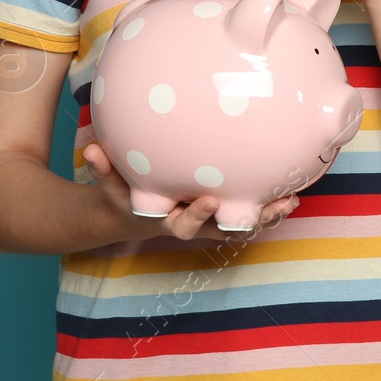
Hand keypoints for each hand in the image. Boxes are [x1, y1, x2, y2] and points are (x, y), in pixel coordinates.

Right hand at [83, 143, 299, 242]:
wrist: (133, 214)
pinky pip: (246, 214)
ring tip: (290, 202)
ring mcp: (208, 222)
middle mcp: (191, 225)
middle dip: (244, 222)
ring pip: (240, 224)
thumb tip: (90, 149)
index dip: (198, 216)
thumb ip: (102, 169)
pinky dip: (266, 207)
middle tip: (264, 209)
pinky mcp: (220, 214)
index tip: (211, 199)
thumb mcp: (110, 185)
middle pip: (222, 231)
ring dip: (265, 216)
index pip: (183, 225)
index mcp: (166, 219)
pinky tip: (289, 193)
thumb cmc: (124, 194)